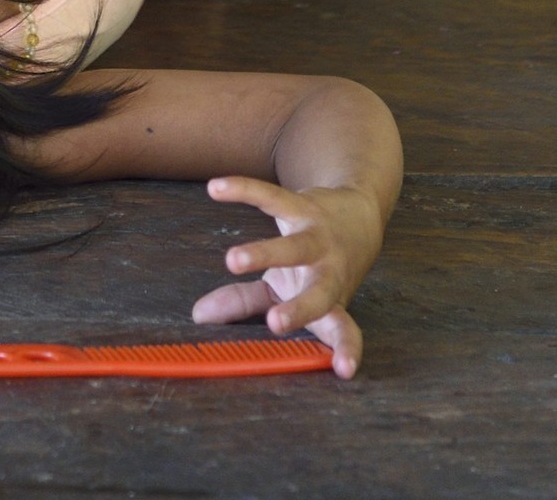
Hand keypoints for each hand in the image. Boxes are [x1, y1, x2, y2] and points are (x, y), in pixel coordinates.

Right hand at [192, 175, 382, 378]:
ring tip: (232, 261)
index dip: (345, 348)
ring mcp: (318, 240)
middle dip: (299, 309)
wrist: (356, 217)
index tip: (344, 369)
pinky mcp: (303, 206)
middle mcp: (330, 274)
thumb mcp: (286, 289)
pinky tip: (215, 188)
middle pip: (319, 295)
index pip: (343, 330)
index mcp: (331, 304)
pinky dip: (242, 190)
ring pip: (294, 248)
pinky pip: (271, 196)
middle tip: (274, 322)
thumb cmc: (318, 268)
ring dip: (264, 254)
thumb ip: (244, 304)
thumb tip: (200, 315)